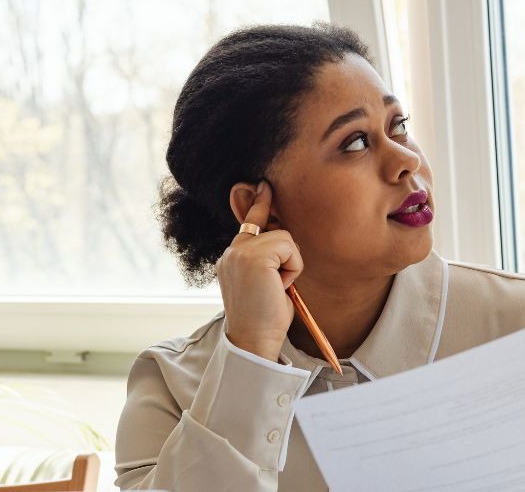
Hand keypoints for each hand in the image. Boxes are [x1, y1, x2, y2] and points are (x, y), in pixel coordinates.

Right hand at [217, 180, 301, 361]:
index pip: (249, 222)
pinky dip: (292, 267)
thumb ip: (268, 259)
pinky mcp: (252, 255)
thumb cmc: (266, 317)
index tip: (263, 185)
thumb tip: (284, 240)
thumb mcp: (266, 282)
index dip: (258, 203)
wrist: (254, 339)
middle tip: (277, 284)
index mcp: (232, 257)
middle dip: (286, 253)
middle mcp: (232, 251)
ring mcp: (239, 251)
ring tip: (277, 288)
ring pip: (284, 238)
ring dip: (290, 264)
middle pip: (272, 226)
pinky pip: (289, 247)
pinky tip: (280, 286)